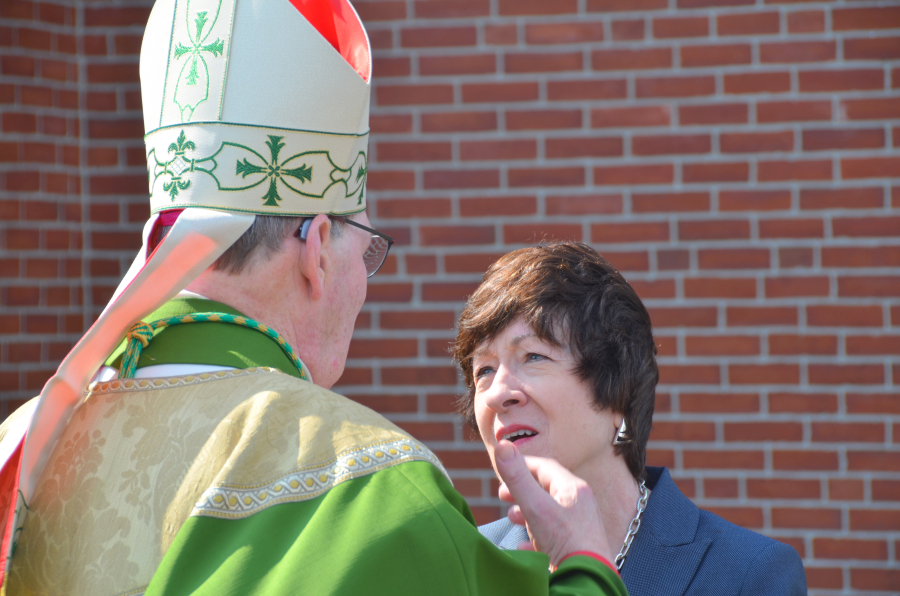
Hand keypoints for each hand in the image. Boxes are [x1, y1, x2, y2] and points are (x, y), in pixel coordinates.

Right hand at [494, 440, 612, 568]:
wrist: (587, 582)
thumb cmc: (566, 542)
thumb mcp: (537, 507)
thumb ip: (518, 478)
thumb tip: (502, 446)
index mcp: (574, 490)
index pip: (545, 467)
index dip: (521, 465)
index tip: (502, 468)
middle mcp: (579, 506)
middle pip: (546, 490)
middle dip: (522, 490)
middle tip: (501, 494)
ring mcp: (578, 529)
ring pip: (548, 513)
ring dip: (527, 513)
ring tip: (511, 518)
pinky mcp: (574, 550)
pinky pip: (552, 538)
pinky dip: (534, 538)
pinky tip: (524, 546)